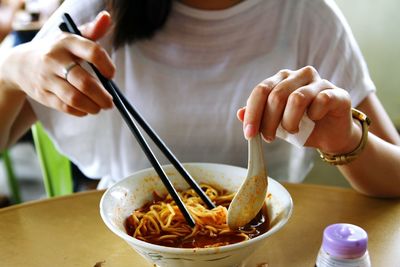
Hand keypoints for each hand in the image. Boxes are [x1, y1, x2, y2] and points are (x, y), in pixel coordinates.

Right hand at [3, 11, 114, 115]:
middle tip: (111, 102)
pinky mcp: (42, 94)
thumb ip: (93, 31)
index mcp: (67, 42)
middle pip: (85, 82)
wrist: (21, 64)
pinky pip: (65, 107)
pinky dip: (80, 111)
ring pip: (75, 98)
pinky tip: (86, 109)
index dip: (107, 65)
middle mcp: (55, 59)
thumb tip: (107, 17)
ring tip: (100, 107)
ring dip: (93, 106)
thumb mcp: (72, 37)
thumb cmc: (57, 50)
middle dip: (102, 96)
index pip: (92, 52)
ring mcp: (47, 78)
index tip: (111, 75)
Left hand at [237, 66, 361, 154]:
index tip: (249, 135)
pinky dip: (314, 116)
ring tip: (292, 131)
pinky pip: (321, 101)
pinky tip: (314, 121)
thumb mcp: (275, 124)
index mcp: (281, 80)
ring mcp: (319, 82)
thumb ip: (258, 117)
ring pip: (297, 98)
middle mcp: (299, 76)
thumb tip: (240, 113)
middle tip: (269, 138)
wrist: (330, 135)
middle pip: (276, 95)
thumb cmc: (301, 126)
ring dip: (290, 121)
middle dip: (269, 121)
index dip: (253, 113)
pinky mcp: (337, 93)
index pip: (261, 90)